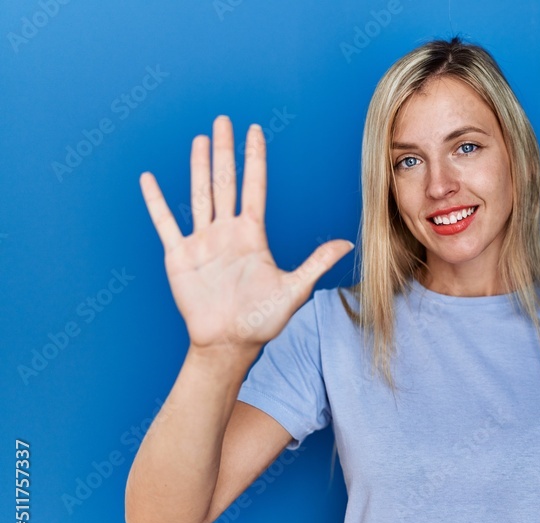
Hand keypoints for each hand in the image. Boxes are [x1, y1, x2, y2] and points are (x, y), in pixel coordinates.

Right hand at [139, 115, 354, 353]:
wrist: (229, 344)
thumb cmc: (262, 320)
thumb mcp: (294, 289)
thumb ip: (317, 262)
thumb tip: (348, 243)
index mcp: (252, 235)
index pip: (254, 187)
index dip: (254, 159)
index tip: (254, 131)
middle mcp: (227, 232)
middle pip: (225, 182)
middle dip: (224, 151)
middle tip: (223, 120)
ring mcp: (202, 242)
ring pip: (199, 195)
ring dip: (197, 167)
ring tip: (199, 139)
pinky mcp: (179, 257)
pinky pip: (166, 224)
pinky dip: (157, 202)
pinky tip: (149, 179)